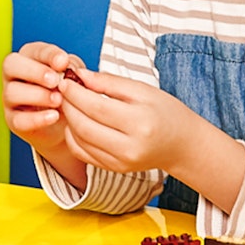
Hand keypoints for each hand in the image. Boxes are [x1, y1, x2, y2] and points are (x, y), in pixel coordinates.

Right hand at [2, 42, 85, 159]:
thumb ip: (72, 67)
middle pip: (11, 65)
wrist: (67, 123)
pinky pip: (18, 120)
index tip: (63, 62)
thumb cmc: (68, 93)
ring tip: (59, 100)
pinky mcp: (13, 120)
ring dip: (38, 95)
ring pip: (12, 92)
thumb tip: (68, 66)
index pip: (32, 50)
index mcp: (29, 58)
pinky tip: (54, 116)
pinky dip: (36, 118)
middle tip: (55, 81)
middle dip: (35, 71)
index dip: (48, 54)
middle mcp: (14, 76)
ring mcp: (10, 99)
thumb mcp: (74, 76)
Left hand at [59, 68, 193, 174]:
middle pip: (83, 125)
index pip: (96, 107)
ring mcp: (121, 162)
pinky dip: (73, 136)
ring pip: (79, 140)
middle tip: (62, 90)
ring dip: (68, 120)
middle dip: (68, 105)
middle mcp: (129, 147)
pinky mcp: (114, 169)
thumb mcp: (143, 90)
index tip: (65, 80)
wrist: (182, 144)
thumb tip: (79, 75)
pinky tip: (76, 121)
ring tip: (69, 103)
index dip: (75, 93)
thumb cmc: (165, 112)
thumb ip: (109, 82)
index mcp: (140, 123)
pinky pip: (83, 153)